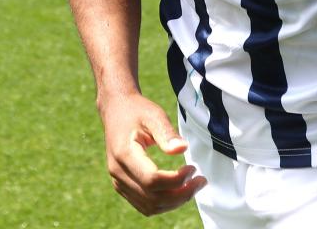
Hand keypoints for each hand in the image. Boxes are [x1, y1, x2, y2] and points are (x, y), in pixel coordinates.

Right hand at [98, 93, 205, 215]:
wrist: (116, 110)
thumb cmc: (137, 111)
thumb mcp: (154, 115)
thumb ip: (167, 133)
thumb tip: (182, 149)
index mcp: (124, 154)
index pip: (152, 180)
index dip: (176, 180)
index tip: (193, 168)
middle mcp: (118, 172)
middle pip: (152, 198)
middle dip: (181, 195)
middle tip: (201, 181)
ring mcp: (118, 181)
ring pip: (149, 206)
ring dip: (175, 202)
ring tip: (193, 186)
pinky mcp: (122, 185)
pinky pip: (144, 205)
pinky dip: (164, 203)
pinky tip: (179, 191)